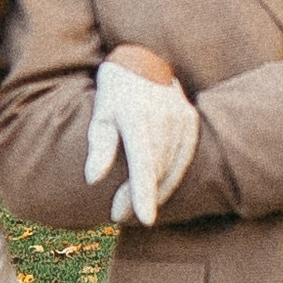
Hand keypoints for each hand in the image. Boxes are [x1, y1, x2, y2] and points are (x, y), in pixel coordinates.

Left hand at [85, 48, 200, 224]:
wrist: (141, 61)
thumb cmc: (114, 93)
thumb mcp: (101, 114)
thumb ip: (99, 146)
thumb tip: (92, 179)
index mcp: (137, 116)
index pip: (143, 163)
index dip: (144, 194)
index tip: (145, 220)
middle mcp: (164, 117)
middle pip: (156, 170)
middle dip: (138, 197)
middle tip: (118, 214)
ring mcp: (181, 119)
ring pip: (171, 168)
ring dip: (154, 191)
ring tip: (133, 206)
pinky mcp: (190, 121)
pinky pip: (183, 159)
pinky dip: (170, 178)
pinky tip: (155, 190)